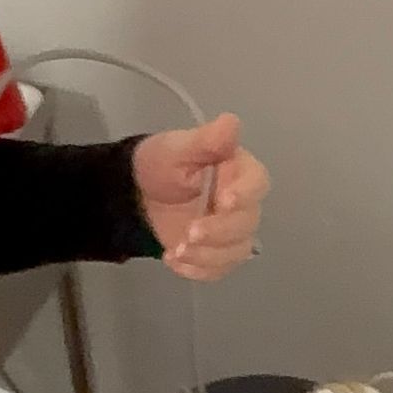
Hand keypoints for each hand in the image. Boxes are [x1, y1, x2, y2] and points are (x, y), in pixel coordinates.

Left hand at [131, 114, 268, 281]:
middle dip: (219, 231)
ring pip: (237, 252)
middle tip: (190, 232)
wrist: (135, 194)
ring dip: (208, 255)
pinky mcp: (215, 253)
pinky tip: (174, 258)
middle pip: (248, 223)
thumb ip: (206, 140)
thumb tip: (231, 122)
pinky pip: (219, 269)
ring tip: (177, 249)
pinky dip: (197, 270)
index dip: (245, 194)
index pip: (257, 183)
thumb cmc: (159, 165)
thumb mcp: (178, 149)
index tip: (224, 200)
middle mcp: (242, 203)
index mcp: (237, 171)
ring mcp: (230, 231)